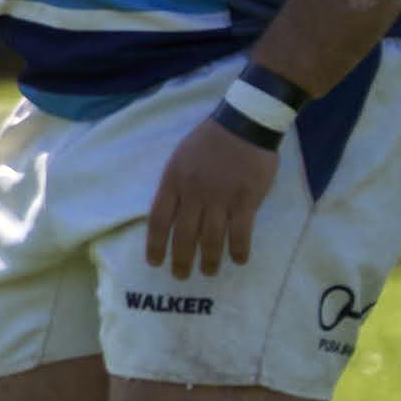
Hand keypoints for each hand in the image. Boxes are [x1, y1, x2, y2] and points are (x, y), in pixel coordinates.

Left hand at [146, 113, 273, 280]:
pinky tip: (238, 260)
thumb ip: (175, 185)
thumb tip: (170, 213)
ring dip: (209, 260)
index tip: (154, 263)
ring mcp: (221, 198)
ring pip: (211, 238)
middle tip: (180, 276)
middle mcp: (194, 193)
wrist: (244, 124)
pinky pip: (240, 232)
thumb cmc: (209, 140)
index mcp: (173, 182)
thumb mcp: (180, 159)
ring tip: (208, 272)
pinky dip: (238, 250)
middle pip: (184, 235)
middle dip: (180, 260)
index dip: (156, 245)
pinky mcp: (246, 200)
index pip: (159, 220)